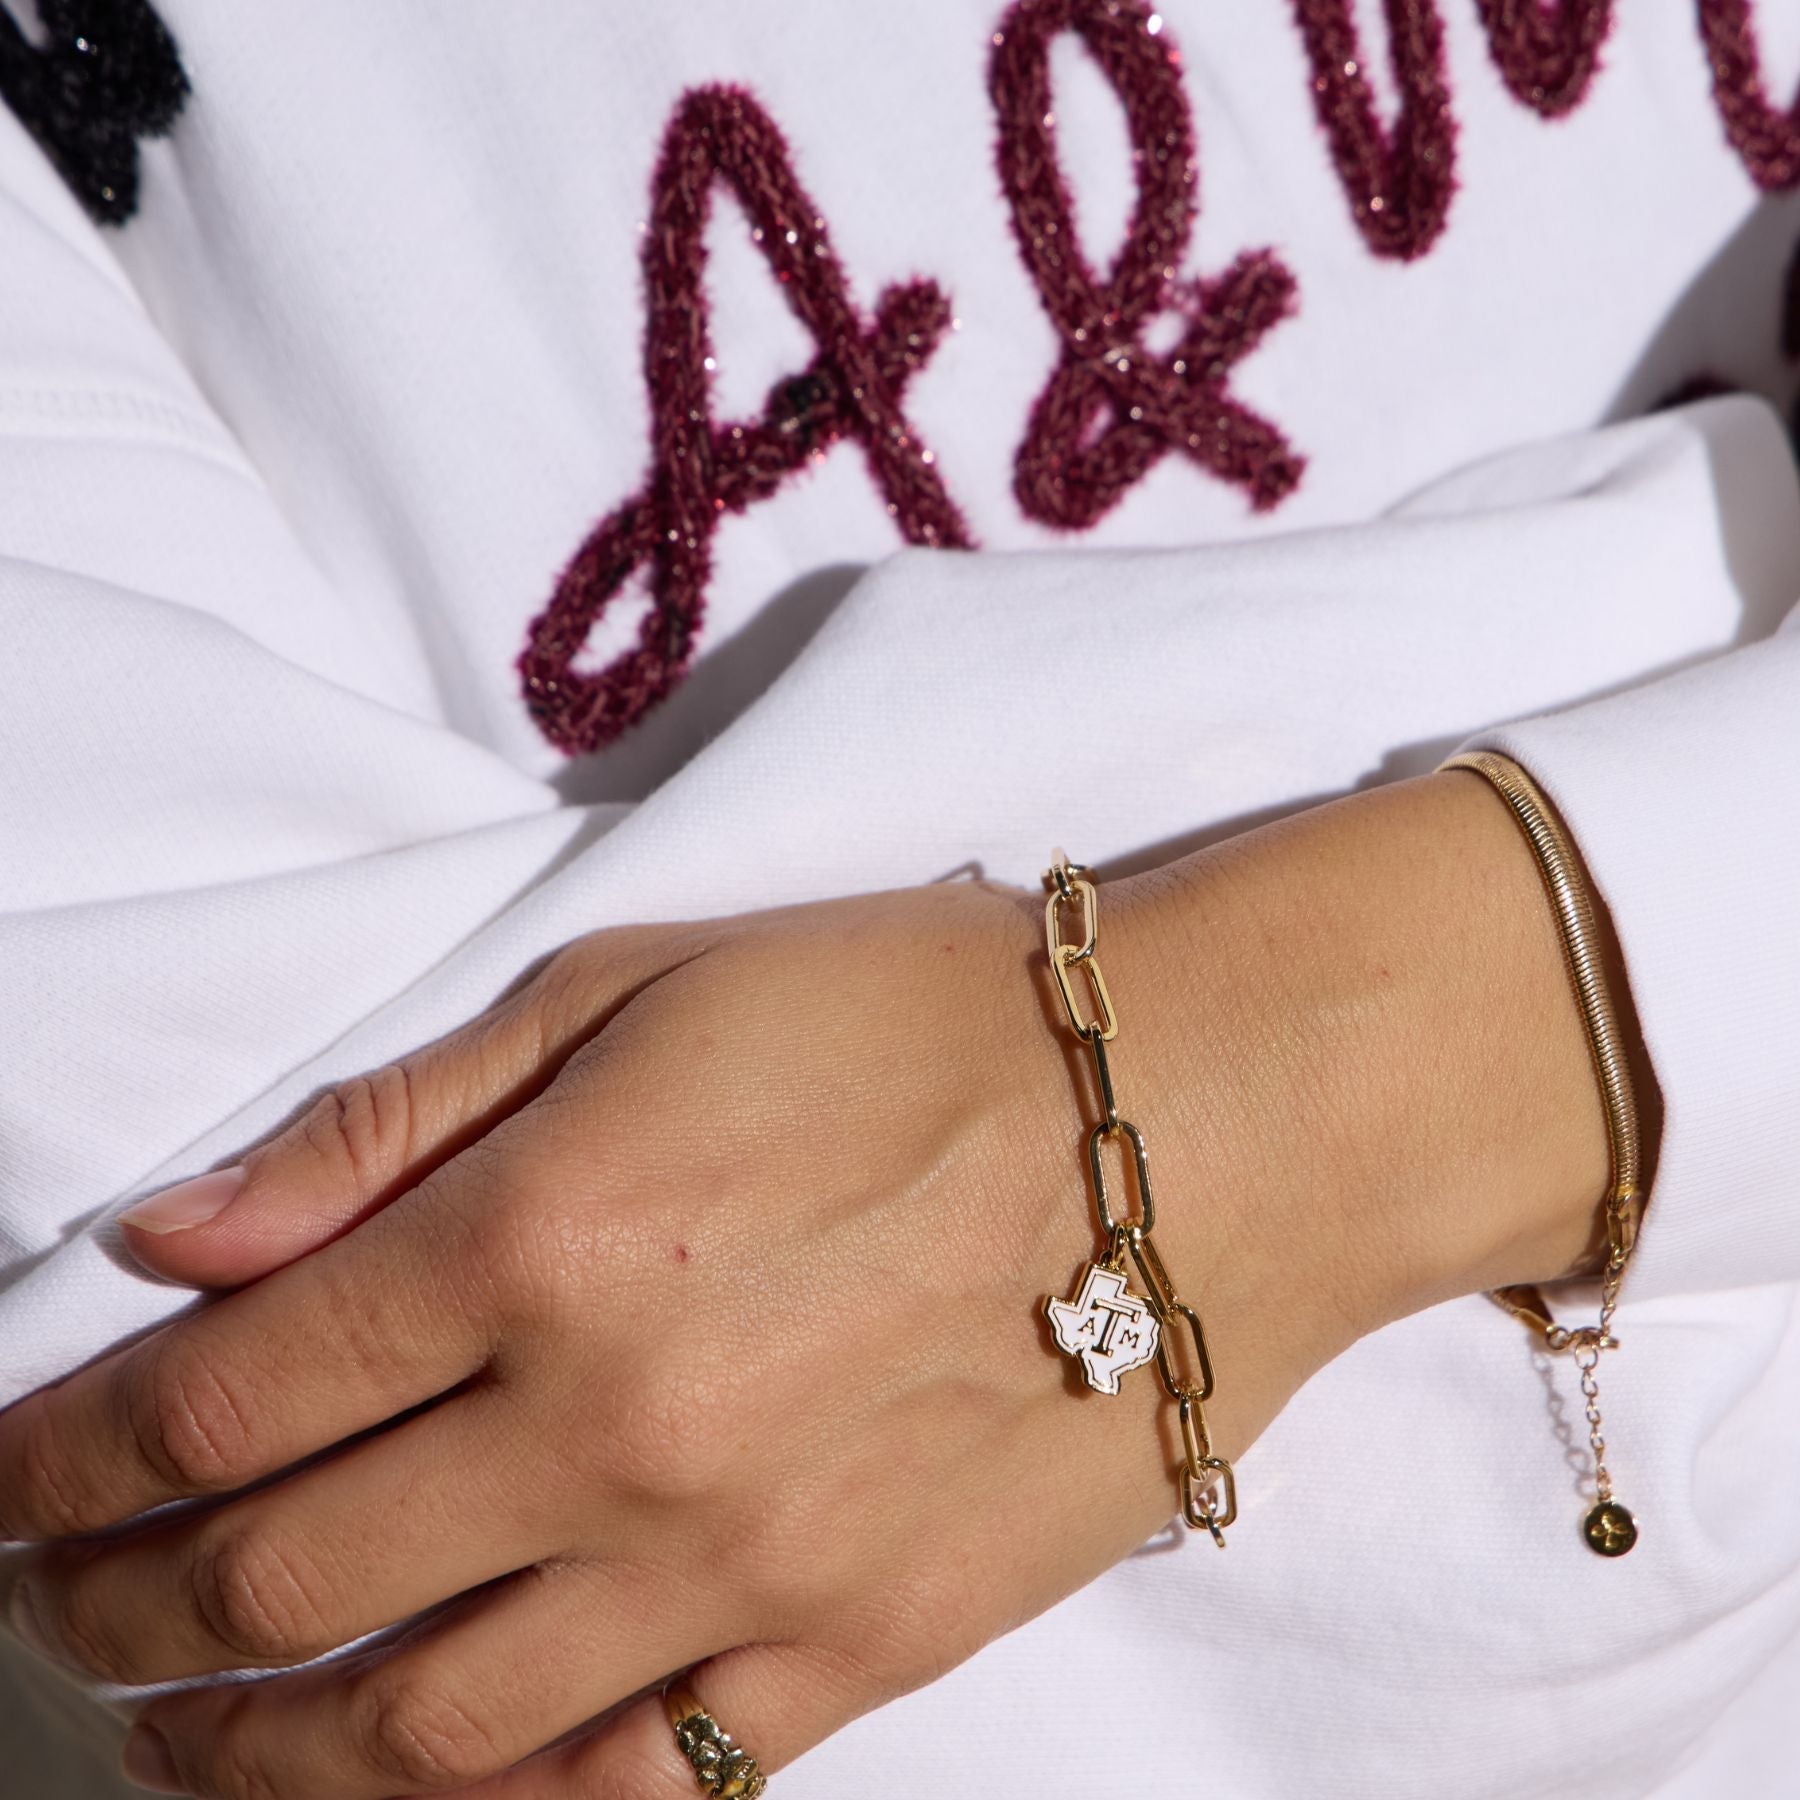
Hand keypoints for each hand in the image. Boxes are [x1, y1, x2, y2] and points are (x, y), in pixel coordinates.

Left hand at [0, 773, 1628, 1799]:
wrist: (1205, 1124)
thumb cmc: (921, 1016)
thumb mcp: (640, 989)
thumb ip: (393, 1122)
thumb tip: (174, 1235)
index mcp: (544, 1236)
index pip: (216, 1395)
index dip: (63, 1457)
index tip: (4, 1484)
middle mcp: (611, 1430)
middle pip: (275, 1583)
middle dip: (113, 1609)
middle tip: (51, 1605)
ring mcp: (735, 1569)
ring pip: (412, 1732)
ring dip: (248, 1748)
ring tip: (175, 1731)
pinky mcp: (853, 1653)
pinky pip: (618, 1786)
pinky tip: (404, 1781)